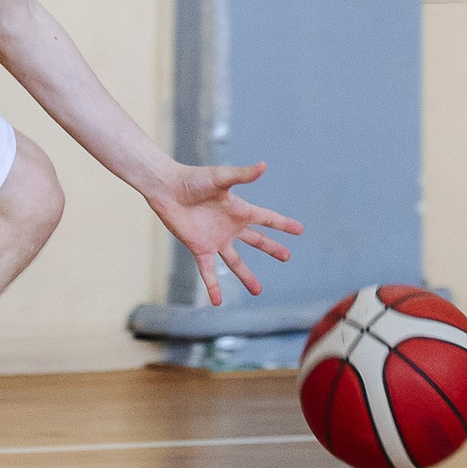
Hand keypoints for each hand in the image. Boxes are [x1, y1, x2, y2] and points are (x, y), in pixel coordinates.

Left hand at [148, 161, 303, 305]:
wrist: (167, 188)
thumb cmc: (193, 179)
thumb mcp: (221, 178)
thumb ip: (242, 175)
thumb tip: (264, 165)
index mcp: (239, 210)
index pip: (267, 219)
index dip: (283, 224)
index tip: (300, 230)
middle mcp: (230, 227)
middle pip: (256, 241)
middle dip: (272, 248)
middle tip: (286, 257)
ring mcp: (215, 240)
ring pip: (236, 262)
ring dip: (247, 276)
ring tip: (258, 291)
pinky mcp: (199, 248)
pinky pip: (208, 272)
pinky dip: (213, 287)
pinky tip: (217, 302)